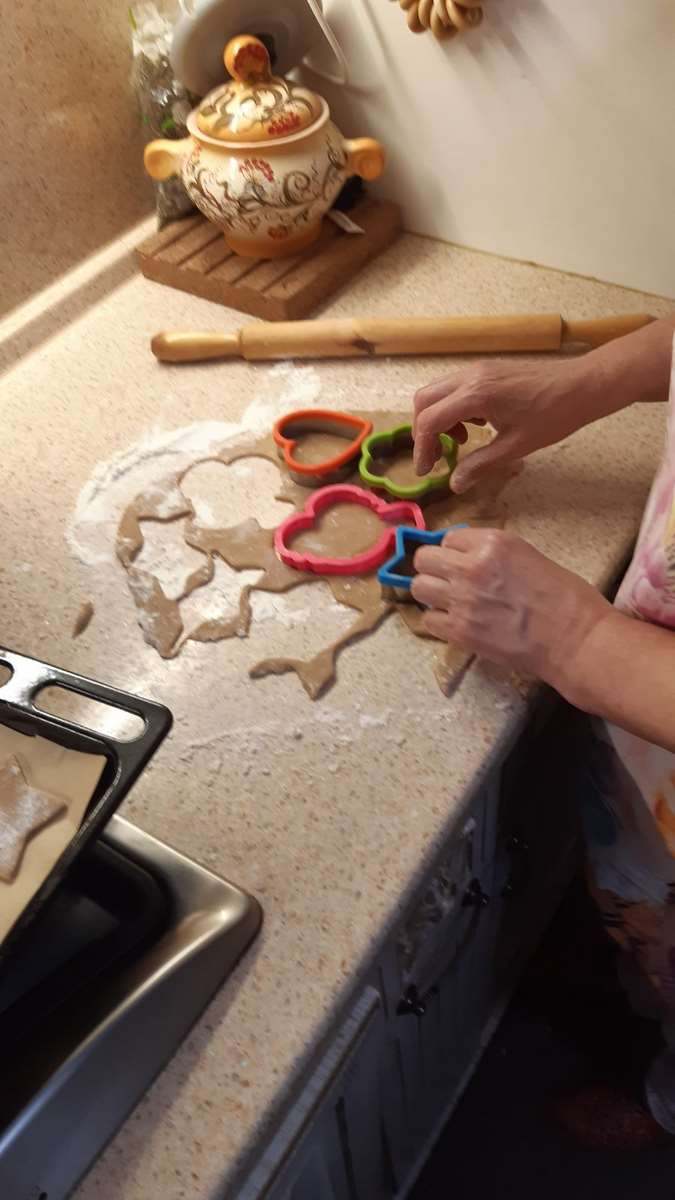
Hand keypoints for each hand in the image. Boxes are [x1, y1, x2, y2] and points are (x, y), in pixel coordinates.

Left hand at [411, 527, 610, 692]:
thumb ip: (494, 555)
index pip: (449, 538)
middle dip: (434, 568)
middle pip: (424, 559)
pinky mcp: (459, 631)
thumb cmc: (566, 596)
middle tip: (447, 580)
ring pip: (419, 588)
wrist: (573, 638)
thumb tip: (469, 559)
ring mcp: (461, 600)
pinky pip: (428, 620)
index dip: (454, 551)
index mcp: (493, 543)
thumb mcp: (528, 556)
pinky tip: (456, 623)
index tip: (462, 561)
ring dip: (431, 593)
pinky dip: (439, 621)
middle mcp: (471, 567)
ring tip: (448, 601)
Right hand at [412, 357, 606, 492]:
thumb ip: (480, 465)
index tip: (426, 470)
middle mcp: (470, 377)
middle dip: (424, 431)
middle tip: (437, 456)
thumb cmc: (554, 415)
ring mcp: (478, 369)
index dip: (422, 448)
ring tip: (461, 442)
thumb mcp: (516, 447)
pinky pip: (456, 387)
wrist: (583, 384)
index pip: (430, 421)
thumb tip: (455, 484)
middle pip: (424, 400)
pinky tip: (476, 425)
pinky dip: (454, 407)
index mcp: (475, 396)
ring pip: (438, 392)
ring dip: (439, 418)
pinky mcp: (487, 369)